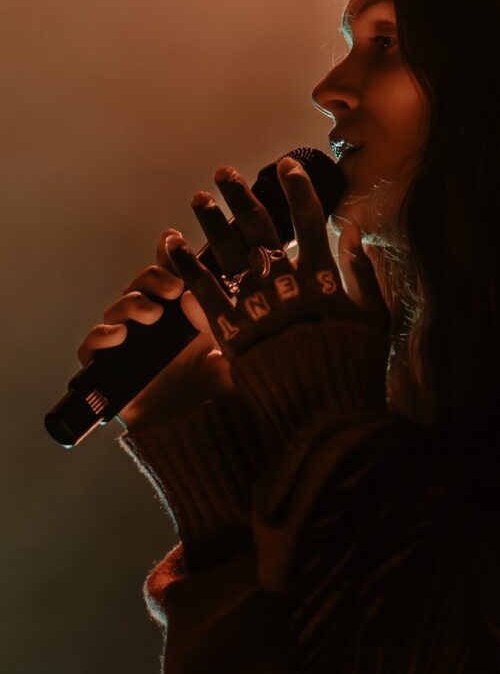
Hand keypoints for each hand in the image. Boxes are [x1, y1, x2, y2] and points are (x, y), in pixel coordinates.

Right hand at [77, 228, 233, 430]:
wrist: (212, 435)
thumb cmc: (228, 392)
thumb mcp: (234, 346)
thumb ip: (216, 315)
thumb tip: (191, 289)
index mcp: (188, 316)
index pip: (171, 275)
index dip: (168, 255)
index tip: (172, 239)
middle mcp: (159, 329)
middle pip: (141, 287)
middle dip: (152, 277)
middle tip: (173, 288)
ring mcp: (133, 350)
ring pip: (117, 311)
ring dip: (131, 304)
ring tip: (152, 314)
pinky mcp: (112, 375)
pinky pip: (92, 348)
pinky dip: (100, 335)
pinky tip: (119, 336)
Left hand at [164, 156, 388, 368]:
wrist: (323, 415)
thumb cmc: (354, 367)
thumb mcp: (373, 319)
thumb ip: (362, 273)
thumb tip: (353, 229)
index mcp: (321, 277)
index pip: (308, 221)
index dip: (298, 190)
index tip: (286, 166)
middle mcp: (284, 283)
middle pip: (259, 229)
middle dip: (241, 197)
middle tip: (224, 173)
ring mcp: (256, 305)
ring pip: (227, 252)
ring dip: (211, 222)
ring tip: (198, 198)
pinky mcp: (231, 331)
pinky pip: (204, 291)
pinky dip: (186, 265)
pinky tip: (171, 243)